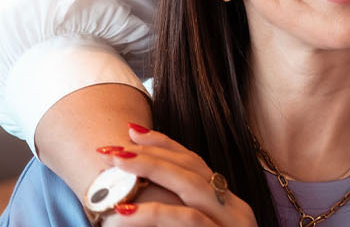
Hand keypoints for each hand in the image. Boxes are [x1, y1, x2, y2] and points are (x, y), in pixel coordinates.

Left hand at [95, 124, 254, 226]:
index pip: (198, 164)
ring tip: (117, 165)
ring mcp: (232, 226)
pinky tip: (124, 213)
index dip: (166, 145)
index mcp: (230, 206)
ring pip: (192, 186)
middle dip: (151, 153)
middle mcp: (236, 211)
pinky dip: (154, 214)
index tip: (134, 132)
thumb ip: (180, 218)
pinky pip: (187, 221)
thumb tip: (133, 207)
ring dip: (151, 170)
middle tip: (113, 147)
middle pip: (194, 168)